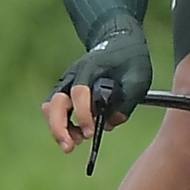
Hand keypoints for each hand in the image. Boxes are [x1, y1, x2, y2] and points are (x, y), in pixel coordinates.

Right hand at [44, 21, 152, 149]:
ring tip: (73, 144)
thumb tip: (111, 122)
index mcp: (90, 69)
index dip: (83, 115)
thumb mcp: (138, 78)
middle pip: (55, 103)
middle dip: (59, 127)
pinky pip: (55, 111)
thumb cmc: (130, 60)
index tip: (90, 133)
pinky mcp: (66, 92)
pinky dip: (60, 125)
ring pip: (51, 108)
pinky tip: (74, 136)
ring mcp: (66, 84)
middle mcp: (73, 77)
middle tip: (70, 147)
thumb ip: (127, 101)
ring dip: (57, 128)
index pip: (79, 93)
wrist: (119, 42)